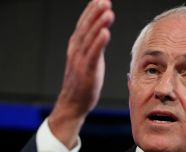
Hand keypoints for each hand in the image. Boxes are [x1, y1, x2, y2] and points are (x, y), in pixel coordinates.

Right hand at [48, 0, 114, 148]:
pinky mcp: (86, 71)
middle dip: (95, 13)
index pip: (84, 25)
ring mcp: (80, 61)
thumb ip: (93, 45)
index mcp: (77, 47)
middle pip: (86, 28)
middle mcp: (76, 51)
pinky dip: (98, 43)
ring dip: (98, 24)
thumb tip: (101, 32)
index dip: (91, 12)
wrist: (73, 103)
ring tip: (107, 12)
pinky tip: (105, 32)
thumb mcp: (87, 59)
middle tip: (104, 1)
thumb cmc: (82, 82)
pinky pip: (93, 55)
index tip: (100, 0)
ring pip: (89, 39)